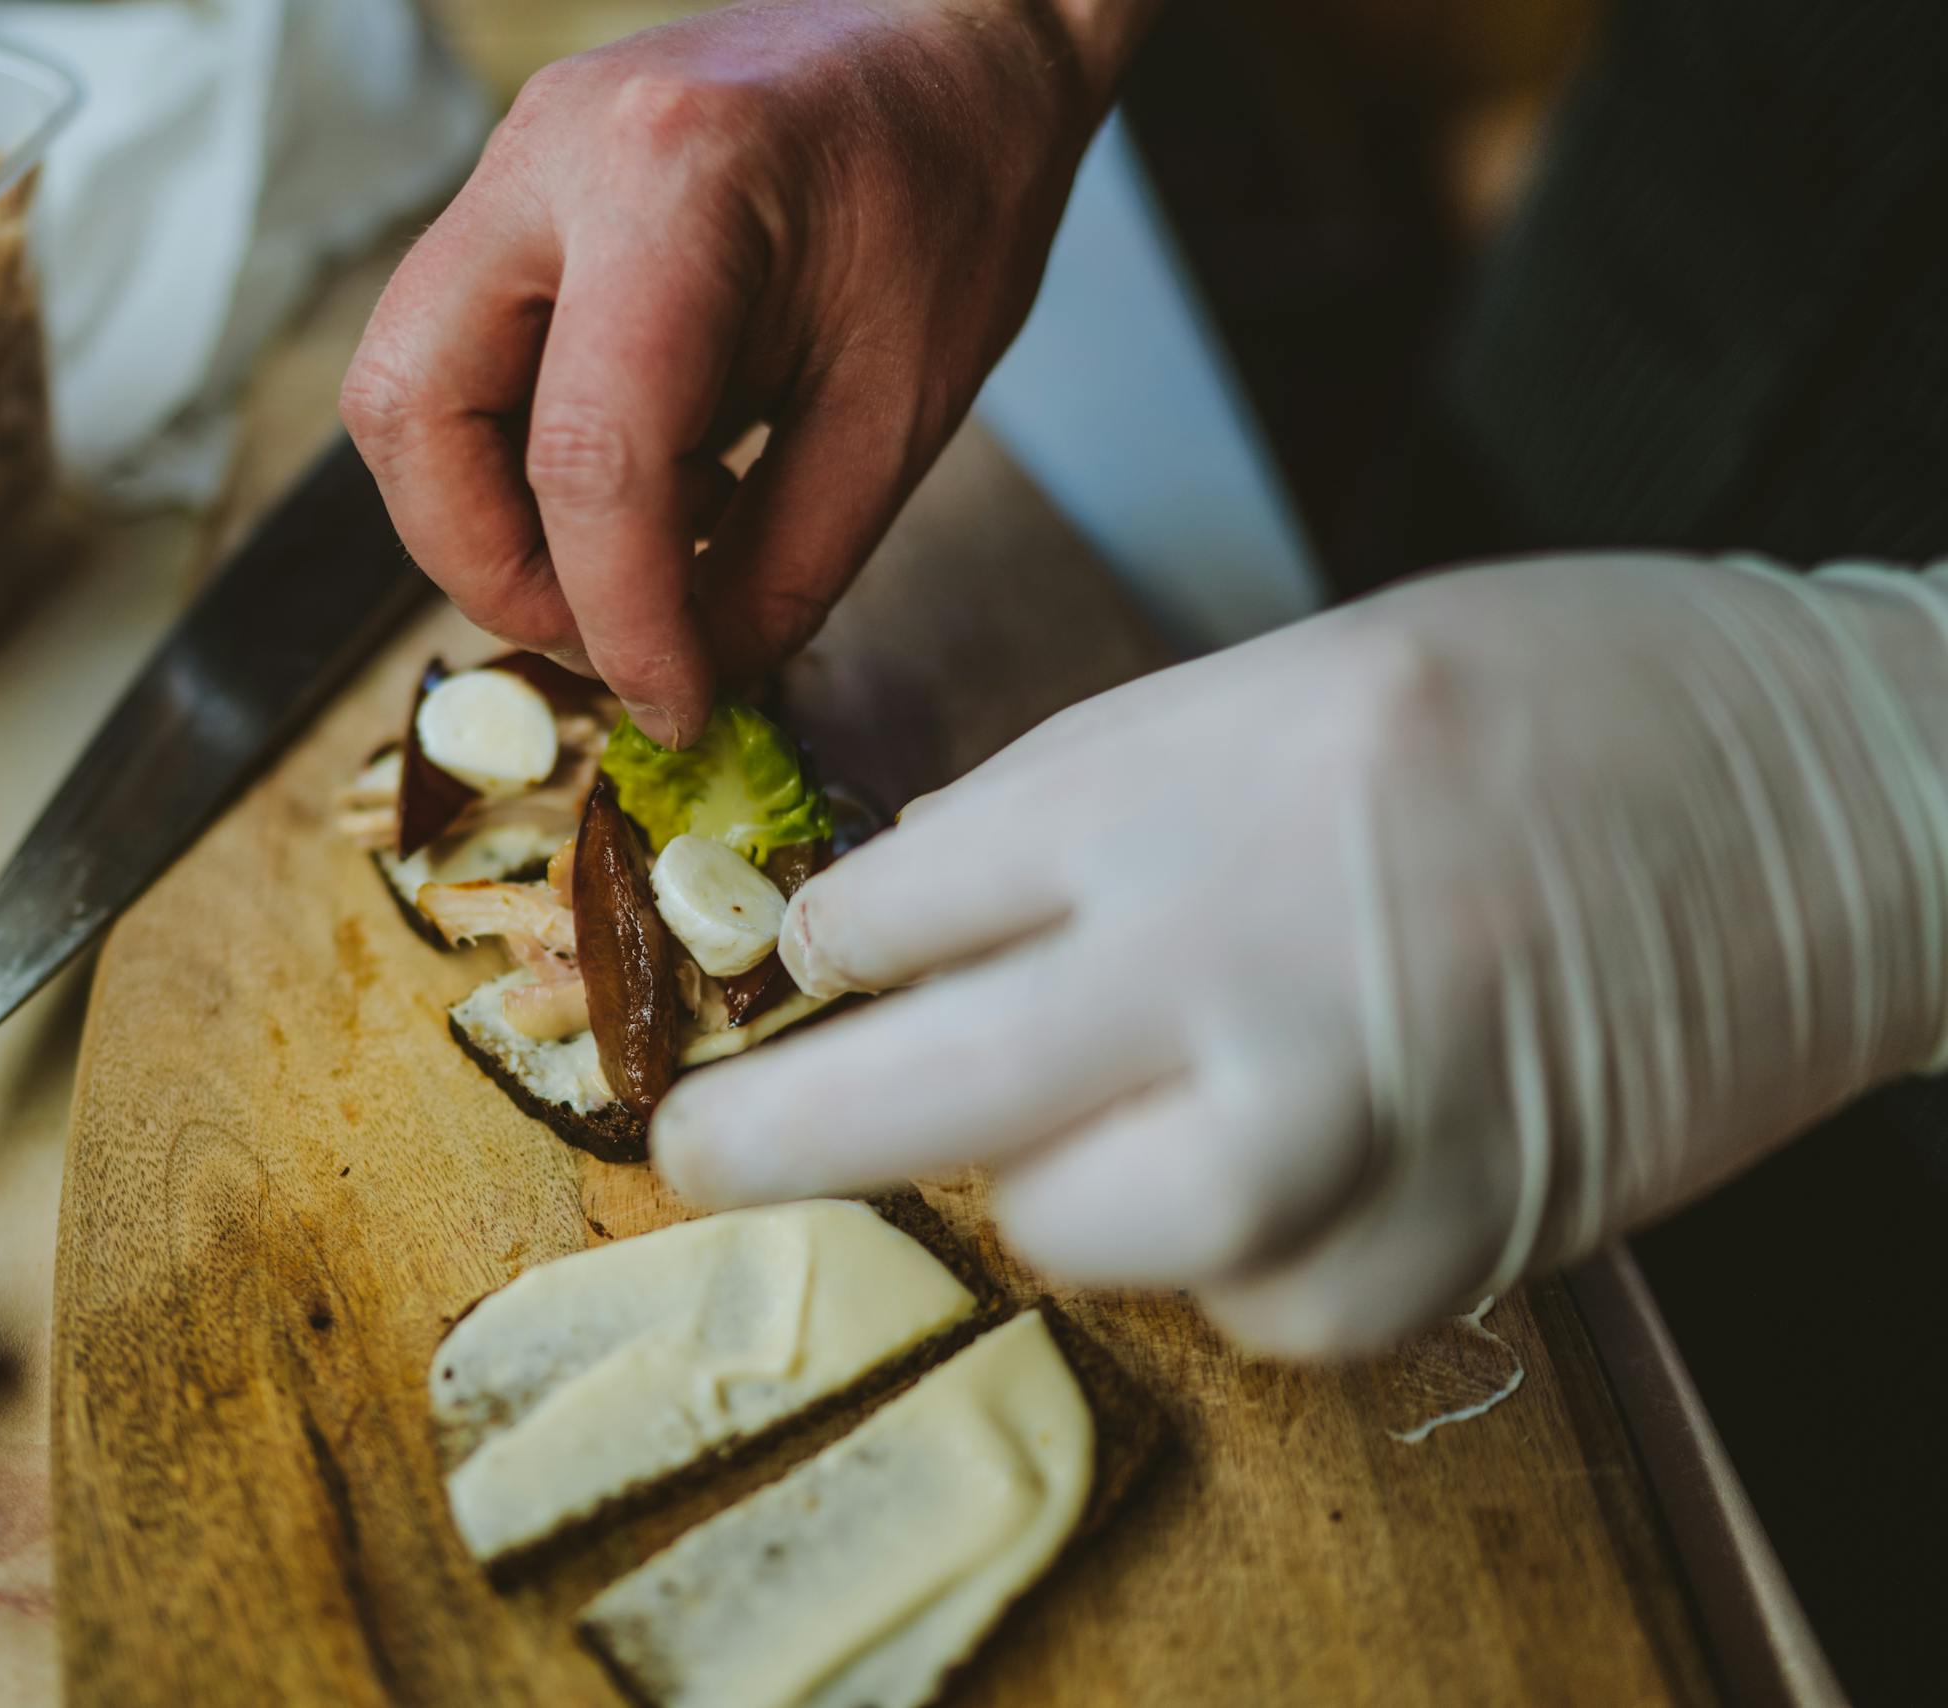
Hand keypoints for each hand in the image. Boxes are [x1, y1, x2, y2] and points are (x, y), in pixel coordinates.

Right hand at [341, 0, 1138, 744]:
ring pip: (404, 388)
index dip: (621, 618)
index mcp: (675, 183)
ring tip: (635, 557)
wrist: (952, 38)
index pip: (588, 454)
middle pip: (412, 409)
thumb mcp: (902, 405)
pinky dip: (516, 458)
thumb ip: (786, 563)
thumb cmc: (953, 189)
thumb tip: (695, 679)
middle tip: (605, 639)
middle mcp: (553, 156)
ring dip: (487, 519)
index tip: (676, 702)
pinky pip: (455, 356)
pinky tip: (643, 479)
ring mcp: (513, 161)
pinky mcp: (510, 194)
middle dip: (488, 568)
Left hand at [652, 553, 1947, 1355]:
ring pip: (1086, 1236)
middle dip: (774, 1140)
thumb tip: (901, 912)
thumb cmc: (1543, 698)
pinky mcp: (1456, 1240)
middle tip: (692, 1160)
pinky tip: (1277, 1160)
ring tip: (1102, 1115)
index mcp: (1188, 790)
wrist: (1823, 788)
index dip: (827, 947)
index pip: (903, 908)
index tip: (803, 970)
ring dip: (1049, 1191)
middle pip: (926, 1099)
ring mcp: (1353, 1123)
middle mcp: (1246, 966)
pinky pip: (1258, 1308)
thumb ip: (1078, 803)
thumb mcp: (1276, 679)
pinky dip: (1230, 1255)